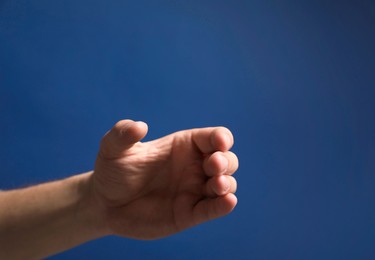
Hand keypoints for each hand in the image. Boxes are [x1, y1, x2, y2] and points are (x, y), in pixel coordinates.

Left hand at [91, 120, 238, 239]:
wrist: (105, 203)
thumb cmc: (113, 171)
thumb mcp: (112, 147)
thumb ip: (122, 133)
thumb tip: (139, 126)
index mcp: (184, 146)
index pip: (214, 137)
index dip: (222, 138)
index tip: (219, 143)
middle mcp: (194, 167)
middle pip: (227, 160)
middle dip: (226, 161)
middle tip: (213, 165)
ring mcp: (194, 190)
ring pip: (226, 184)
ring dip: (227, 183)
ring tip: (216, 184)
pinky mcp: (190, 213)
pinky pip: (213, 209)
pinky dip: (224, 205)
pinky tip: (227, 201)